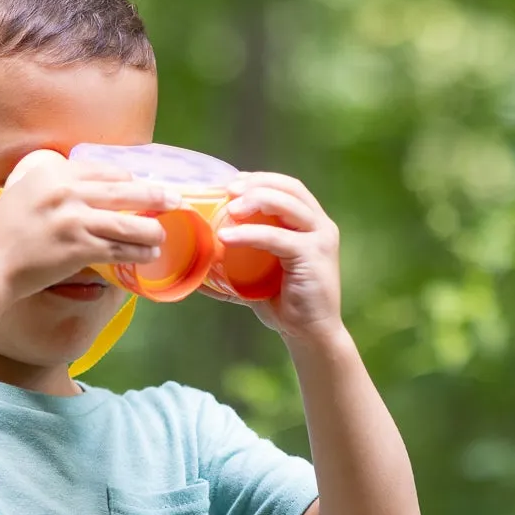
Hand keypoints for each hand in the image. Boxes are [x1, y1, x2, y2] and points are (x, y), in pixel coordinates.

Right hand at [0, 149, 174, 305]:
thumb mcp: (26, 191)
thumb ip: (56, 185)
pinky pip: (118, 249)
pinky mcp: (79, 248)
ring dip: (151, 229)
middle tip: (174, 201)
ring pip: (127, 222)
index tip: (142, 185)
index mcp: (54, 172)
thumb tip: (88, 188)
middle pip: (124, 190)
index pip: (104, 170)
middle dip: (155, 196)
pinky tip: (149, 254)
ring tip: (162, 235)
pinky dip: (138, 252)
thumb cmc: (6, 231)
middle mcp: (67, 191)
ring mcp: (74, 220)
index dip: (129, 179)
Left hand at [213, 172, 344, 343]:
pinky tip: (227, 236)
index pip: (287, 187)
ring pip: (287, 204)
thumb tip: (194, 264)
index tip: (229, 184)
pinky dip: (251, 233)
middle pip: (289, 188)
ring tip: (228, 207)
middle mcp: (320, 226)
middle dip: (256, 183)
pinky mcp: (314, 256)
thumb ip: (230, 267)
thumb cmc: (283, 305)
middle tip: (226, 190)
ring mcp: (320, 239)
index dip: (259, 179)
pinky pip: (278, 237)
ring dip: (256, 199)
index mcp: (310, 224)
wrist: (309, 335)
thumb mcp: (253, 278)